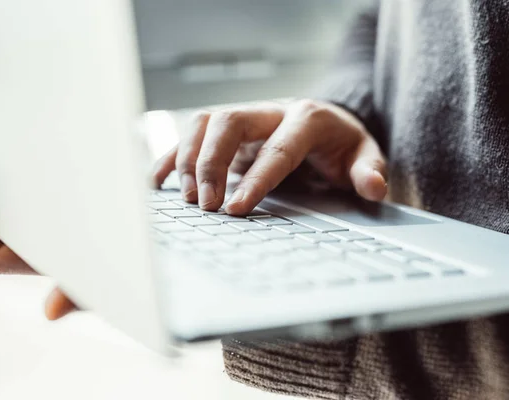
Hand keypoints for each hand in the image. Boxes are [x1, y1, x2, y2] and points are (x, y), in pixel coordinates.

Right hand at [152, 100, 386, 214]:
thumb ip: (369, 171)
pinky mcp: (226, 129)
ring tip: (189, 199)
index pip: (277, 148)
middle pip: (227, 123)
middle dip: (211, 163)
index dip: (257, 180)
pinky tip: (157, 181)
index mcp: (305, 118)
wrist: (323, 121)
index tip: (237, 209)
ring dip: (188, 159)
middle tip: (207, 205)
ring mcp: (244, 117)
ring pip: (203, 123)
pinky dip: (171, 157)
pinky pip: (191, 135)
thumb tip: (374, 189)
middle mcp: (269, 111)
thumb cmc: (341, 144)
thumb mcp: (363, 155)